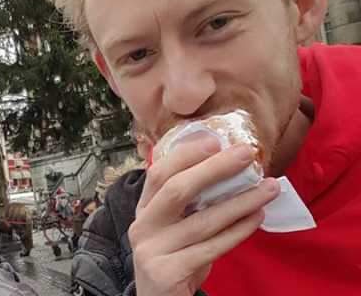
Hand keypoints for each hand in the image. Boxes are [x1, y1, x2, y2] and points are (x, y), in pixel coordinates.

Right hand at [128, 134, 279, 295]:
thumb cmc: (173, 259)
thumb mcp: (172, 228)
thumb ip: (187, 204)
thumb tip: (226, 167)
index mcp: (143, 209)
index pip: (159, 173)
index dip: (186, 155)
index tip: (215, 140)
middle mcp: (143, 226)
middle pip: (178, 189)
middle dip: (215, 168)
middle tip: (246, 153)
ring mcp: (153, 250)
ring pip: (202, 220)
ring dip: (240, 201)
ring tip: (268, 188)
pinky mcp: (168, 272)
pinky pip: (212, 248)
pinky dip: (238, 231)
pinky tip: (257, 217)